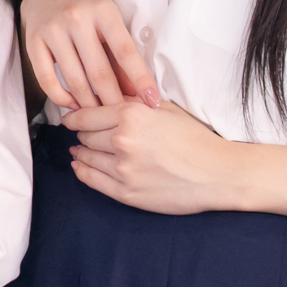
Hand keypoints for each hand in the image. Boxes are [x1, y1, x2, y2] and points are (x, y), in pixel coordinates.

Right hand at [20, 0, 157, 109]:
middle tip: (122, 117)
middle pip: (99, 72)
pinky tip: (73, 105)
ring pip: (74, 80)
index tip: (152, 101)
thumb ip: (120, 55)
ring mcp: (53, 30)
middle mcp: (77, 18)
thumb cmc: (87, 9)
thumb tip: (134, 92)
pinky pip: (47, 80)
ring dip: (88, 104)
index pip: (125, 52)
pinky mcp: (33, 42)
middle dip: (113, 100)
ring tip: (99, 115)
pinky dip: (61, 98)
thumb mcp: (109, 21)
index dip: (140, 79)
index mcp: (103, 11)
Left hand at [63, 99, 232, 212]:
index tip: (69, 118)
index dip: (75, 116)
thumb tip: (106, 94)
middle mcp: (122, 140)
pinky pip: (92, 180)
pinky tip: (79, 166)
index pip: (86, 115)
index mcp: (132, 115)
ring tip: (78, 150)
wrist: (217, 173)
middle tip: (81, 133)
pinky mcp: (126, 192)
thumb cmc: (195, 138)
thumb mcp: (165, 109)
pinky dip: (82, 171)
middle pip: (85, 135)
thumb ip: (133, 101)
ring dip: (80, 152)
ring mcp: (123, 168)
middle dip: (82, 134)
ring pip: (86, 157)